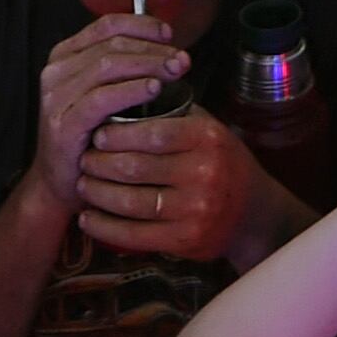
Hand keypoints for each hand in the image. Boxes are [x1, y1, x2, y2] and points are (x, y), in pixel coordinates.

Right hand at [34, 10, 184, 209]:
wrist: (62, 182)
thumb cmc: (91, 136)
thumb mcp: (105, 93)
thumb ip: (124, 68)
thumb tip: (168, 47)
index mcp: (65, 56)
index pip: (107, 25)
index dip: (142, 25)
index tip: (169, 35)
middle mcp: (57, 71)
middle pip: (112, 44)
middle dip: (152, 48)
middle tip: (182, 58)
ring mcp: (56, 96)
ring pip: (108, 65)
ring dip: (148, 65)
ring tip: (175, 71)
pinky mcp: (63, 123)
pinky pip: (102, 98)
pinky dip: (132, 90)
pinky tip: (155, 89)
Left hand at [77, 103, 257, 258]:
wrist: (253, 212)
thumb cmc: (221, 162)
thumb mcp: (209, 129)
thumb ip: (173, 114)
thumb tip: (126, 95)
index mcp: (207, 139)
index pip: (153, 133)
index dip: (118, 135)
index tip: (97, 133)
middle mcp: (204, 174)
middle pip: (134, 167)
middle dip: (99, 163)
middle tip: (83, 158)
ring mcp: (195, 210)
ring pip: (129, 202)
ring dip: (97, 193)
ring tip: (83, 184)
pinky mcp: (185, 240)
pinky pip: (133, 235)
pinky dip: (103, 226)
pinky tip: (88, 217)